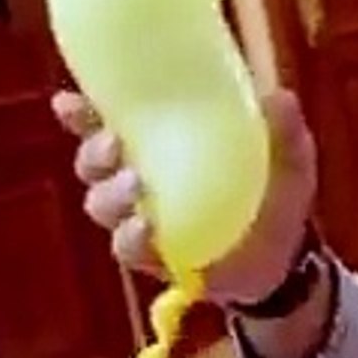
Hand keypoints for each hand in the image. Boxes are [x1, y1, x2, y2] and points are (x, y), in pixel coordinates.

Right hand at [53, 78, 318, 303]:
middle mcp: (140, 179)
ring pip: (101, 204)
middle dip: (92, 152)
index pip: (109, 122)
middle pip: (92, 163)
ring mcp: (142, 220)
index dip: (81, 114)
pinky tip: (145, 228)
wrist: (286, 259)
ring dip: (110, 193)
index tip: (69, 103)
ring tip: (136, 186)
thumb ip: (285, 128)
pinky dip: (131, 237)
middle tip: (114, 142)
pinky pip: (127, 248)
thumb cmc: (276, 194)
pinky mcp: (154, 258)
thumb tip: (278, 98)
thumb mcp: (289, 157)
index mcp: (161, 144)